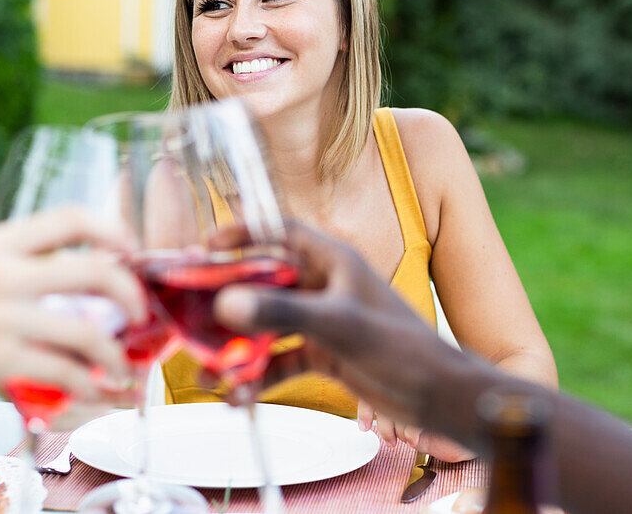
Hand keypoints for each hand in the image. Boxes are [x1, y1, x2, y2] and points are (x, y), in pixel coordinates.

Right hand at [213, 221, 507, 451]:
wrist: (441, 397)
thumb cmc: (401, 348)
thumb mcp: (338, 327)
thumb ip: (282, 313)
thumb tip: (225, 304)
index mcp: (333, 261)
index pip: (280, 232)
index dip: (243, 233)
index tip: (205, 246)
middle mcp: (325, 286)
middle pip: (264, 283)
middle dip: (228, 304)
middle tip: (190, 320)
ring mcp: (324, 321)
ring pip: (268, 328)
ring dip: (239, 350)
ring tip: (206, 375)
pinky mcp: (327, 355)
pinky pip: (282, 360)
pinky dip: (259, 377)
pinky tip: (238, 398)